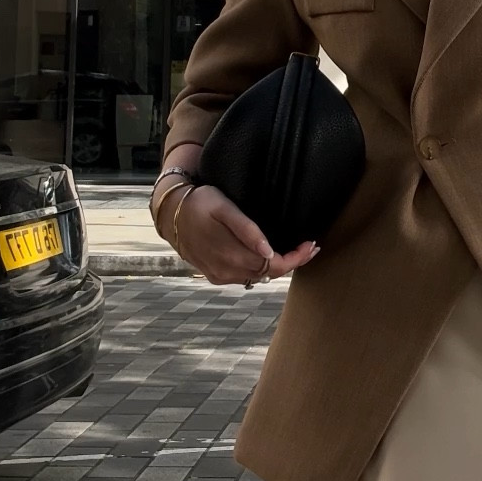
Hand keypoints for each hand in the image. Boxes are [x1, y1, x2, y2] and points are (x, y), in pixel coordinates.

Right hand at [170, 183, 318, 286]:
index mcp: (232, 256)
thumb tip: (269, 251)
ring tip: (297, 251)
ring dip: (278, 266)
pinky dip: (261, 269)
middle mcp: (227, 272)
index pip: (273, 266)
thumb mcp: (225, 209)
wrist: (170, 214)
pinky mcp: (215, 276)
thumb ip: (247, 230)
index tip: (311, 245)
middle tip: (310, 246)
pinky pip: (245, 277)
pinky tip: (270, 257)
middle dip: (292, 262)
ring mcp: (220, 276)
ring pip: (258, 277)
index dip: (295, 259)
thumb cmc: (200, 203)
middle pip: (269, 274)